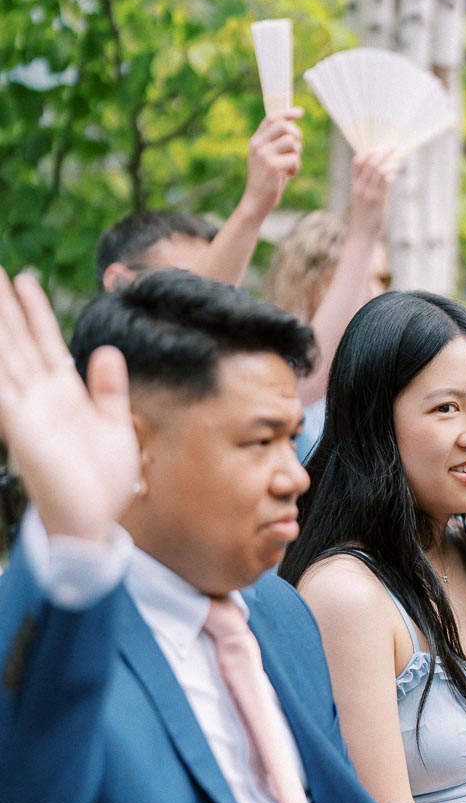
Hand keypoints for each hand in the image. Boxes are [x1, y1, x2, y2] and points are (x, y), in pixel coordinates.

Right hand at [0, 271, 138, 540]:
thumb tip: (106, 351)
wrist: (94, 523)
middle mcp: (40, 397)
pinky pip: (1, 390)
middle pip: (18, 340)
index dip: (35, 310)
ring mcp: (27, 410)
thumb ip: (110, 390)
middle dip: (4, 305)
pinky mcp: (21, 428)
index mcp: (64, 394)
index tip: (25, 279)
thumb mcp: (116, 427)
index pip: (45, 342)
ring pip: (5, 356)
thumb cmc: (103, 484)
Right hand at [239, 110, 302, 222]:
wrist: (256, 202)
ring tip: (290, 166)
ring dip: (297, 154)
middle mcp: (258, 144)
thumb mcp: (269, 158)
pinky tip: (289, 175)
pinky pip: (294, 158)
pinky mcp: (273, 166)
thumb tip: (294, 127)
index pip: (272, 118)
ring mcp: (264, 154)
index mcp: (256, 140)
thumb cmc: (267, 180)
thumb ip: (278, 143)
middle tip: (296, 149)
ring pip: (292, 142)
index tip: (300, 112)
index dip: (287, 113)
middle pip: (284, 126)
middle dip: (296, 136)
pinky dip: (296, 167)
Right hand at [348, 148, 396, 236]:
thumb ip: (366, 186)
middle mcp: (360, 187)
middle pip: (370, 163)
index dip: (367, 152)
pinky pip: (386, 182)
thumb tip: (380, 173)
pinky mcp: (379, 201)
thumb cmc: (363, 217)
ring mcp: (369, 194)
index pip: (356, 162)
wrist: (361, 235)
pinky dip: (392, 172)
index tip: (377, 148)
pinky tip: (397, 170)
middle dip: (382, 152)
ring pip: (379, 170)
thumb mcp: (360, 199)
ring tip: (397, 155)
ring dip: (389, 160)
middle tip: (392, 147)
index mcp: (354, 185)